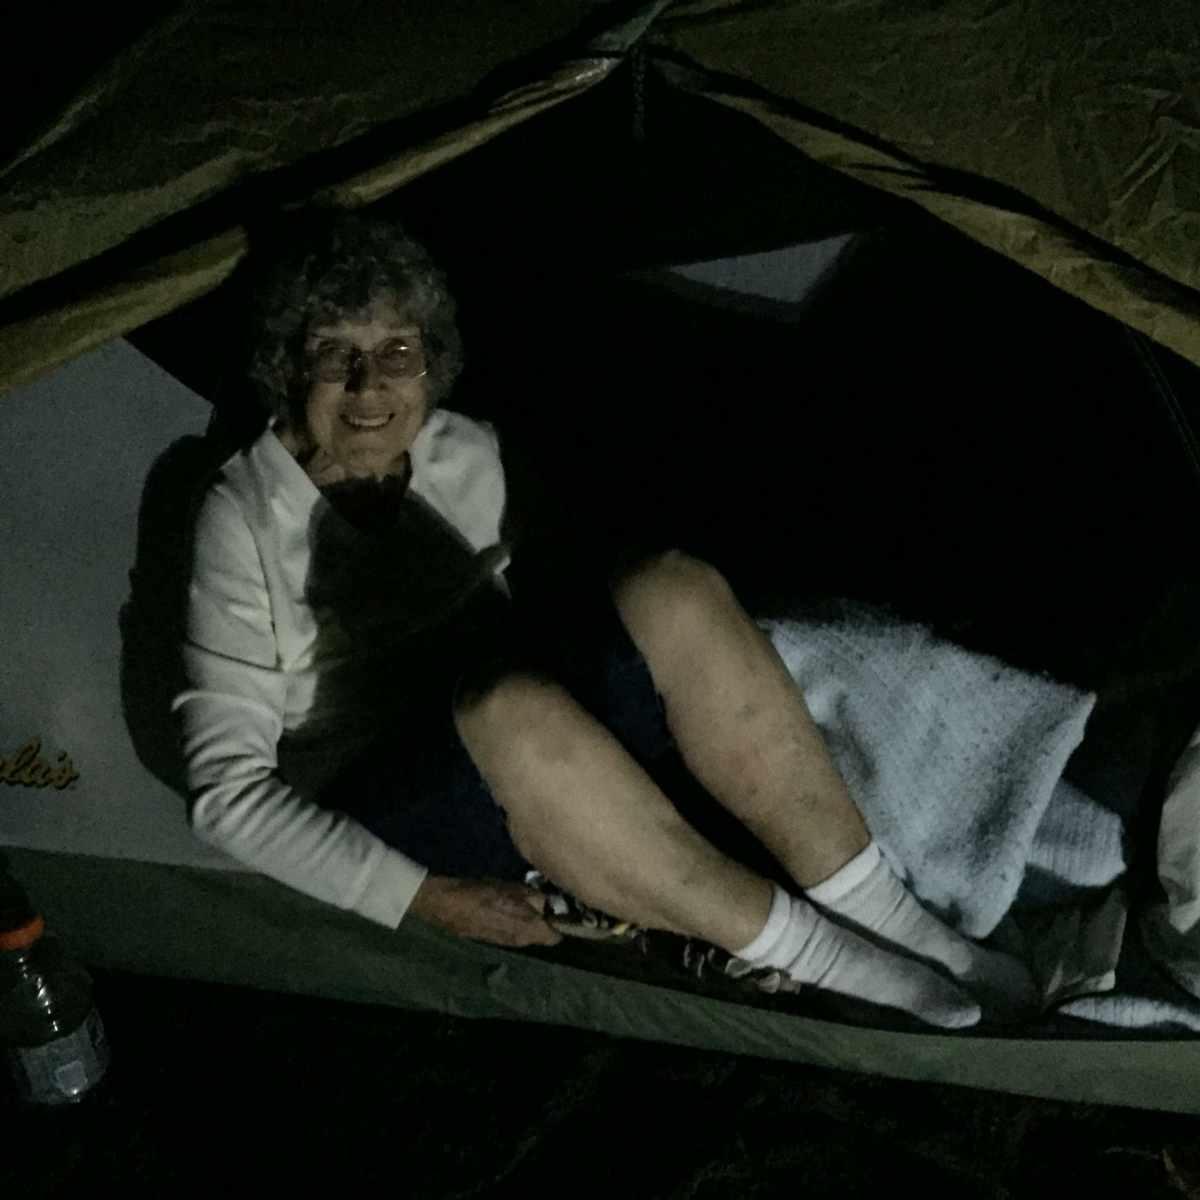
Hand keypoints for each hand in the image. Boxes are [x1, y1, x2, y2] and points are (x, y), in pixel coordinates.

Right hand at [407, 875, 562, 947]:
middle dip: (545, 919)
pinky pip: (512, 932)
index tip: (563, 907)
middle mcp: (523, 943)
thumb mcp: (515, 889)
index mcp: (532, 931)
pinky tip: (506, 906)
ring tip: (524, 900)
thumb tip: (549, 902)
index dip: (563, 922)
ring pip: (527, 933)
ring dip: (530, 920)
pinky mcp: (493, 940)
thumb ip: (537, 898)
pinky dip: (515, 922)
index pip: (558, 936)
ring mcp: (507, 944)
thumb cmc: (484, 894)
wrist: (448, 905)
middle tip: (544, 899)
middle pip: (543, 934)